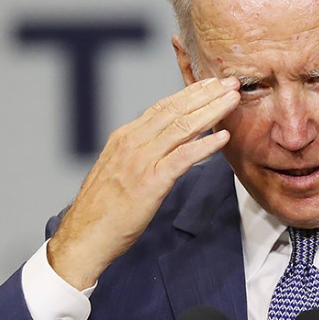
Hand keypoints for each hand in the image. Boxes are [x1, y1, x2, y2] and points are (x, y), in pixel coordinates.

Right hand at [47, 76, 240, 289]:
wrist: (85, 235)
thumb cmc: (103, 209)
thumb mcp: (118, 170)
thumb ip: (139, 153)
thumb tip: (163, 144)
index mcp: (125, 137)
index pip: (162, 106)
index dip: (190, 93)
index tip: (211, 84)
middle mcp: (132, 142)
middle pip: (175, 110)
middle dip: (206, 95)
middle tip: (231, 83)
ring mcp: (141, 160)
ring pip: (182, 128)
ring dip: (212, 112)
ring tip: (233, 101)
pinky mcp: (151, 182)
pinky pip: (183, 157)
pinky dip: (205, 145)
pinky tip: (223, 138)